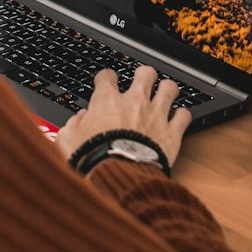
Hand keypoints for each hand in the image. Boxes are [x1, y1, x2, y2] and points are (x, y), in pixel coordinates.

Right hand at [55, 65, 192, 169]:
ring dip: (167, 90)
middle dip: (145, 76)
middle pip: (146, 73)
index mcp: (107, 101)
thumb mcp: (67, 142)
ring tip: (165, 95)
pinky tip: (178, 119)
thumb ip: (71, 126)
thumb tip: (78, 120)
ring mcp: (155, 114)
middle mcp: (134, 102)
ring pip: (169, 88)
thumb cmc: (92, 160)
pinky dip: (182, 116)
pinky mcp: (171, 133)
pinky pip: (184, 115)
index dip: (106, 78)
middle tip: (143, 82)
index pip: (107, 76)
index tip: (106, 82)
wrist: (118, 178)